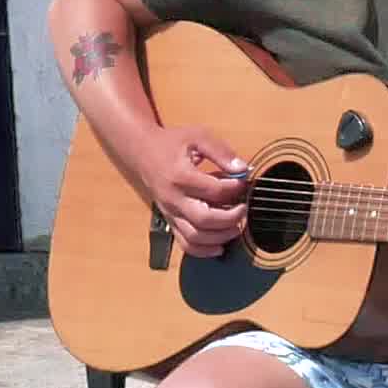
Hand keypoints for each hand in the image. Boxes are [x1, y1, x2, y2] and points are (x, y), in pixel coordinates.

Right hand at [129, 126, 251, 254]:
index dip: (235, 188)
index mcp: (180, 176)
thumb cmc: (172, 143)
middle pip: (204, 219)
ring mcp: (171, 213)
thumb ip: (221, 152)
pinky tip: (220, 246)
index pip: (214, 190)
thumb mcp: (197, 136)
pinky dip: (203, 250)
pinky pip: (185, 244)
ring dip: (220, 236)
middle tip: (243, 208)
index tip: (244, 182)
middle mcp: (173, 198)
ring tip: (236, 226)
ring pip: (195, 236)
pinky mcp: (170, 221)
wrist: (143, 152)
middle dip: (230, 218)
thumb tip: (243, 169)